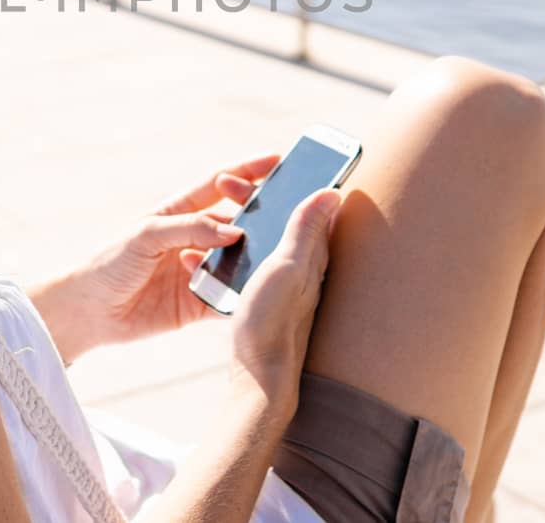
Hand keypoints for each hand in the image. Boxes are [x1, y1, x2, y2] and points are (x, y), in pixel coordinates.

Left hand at [28, 153, 280, 362]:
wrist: (87, 312)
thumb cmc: (109, 262)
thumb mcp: (146, 235)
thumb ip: (189, 229)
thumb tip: (233, 231)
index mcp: (179, 213)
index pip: (219, 184)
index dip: (247, 170)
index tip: (277, 160)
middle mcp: (193, 239)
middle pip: (236, 222)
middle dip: (263, 214)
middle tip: (292, 209)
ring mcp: (198, 270)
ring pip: (238, 260)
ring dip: (258, 257)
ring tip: (283, 252)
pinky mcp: (198, 303)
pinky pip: (228, 298)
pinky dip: (244, 296)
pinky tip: (263, 294)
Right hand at [226, 187, 341, 420]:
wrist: (259, 377)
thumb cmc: (274, 321)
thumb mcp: (288, 266)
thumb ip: (305, 229)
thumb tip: (333, 190)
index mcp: (312, 254)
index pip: (307, 203)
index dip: (286, 179)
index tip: (261, 165)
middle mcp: (304, 267)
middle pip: (282, 218)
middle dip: (254, 196)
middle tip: (224, 184)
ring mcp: (284, 285)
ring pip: (264, 240)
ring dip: (239, 221)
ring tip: (212, 217)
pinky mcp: (266, 301)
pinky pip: (248, 263)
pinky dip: (230, 250)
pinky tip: (211, 256)